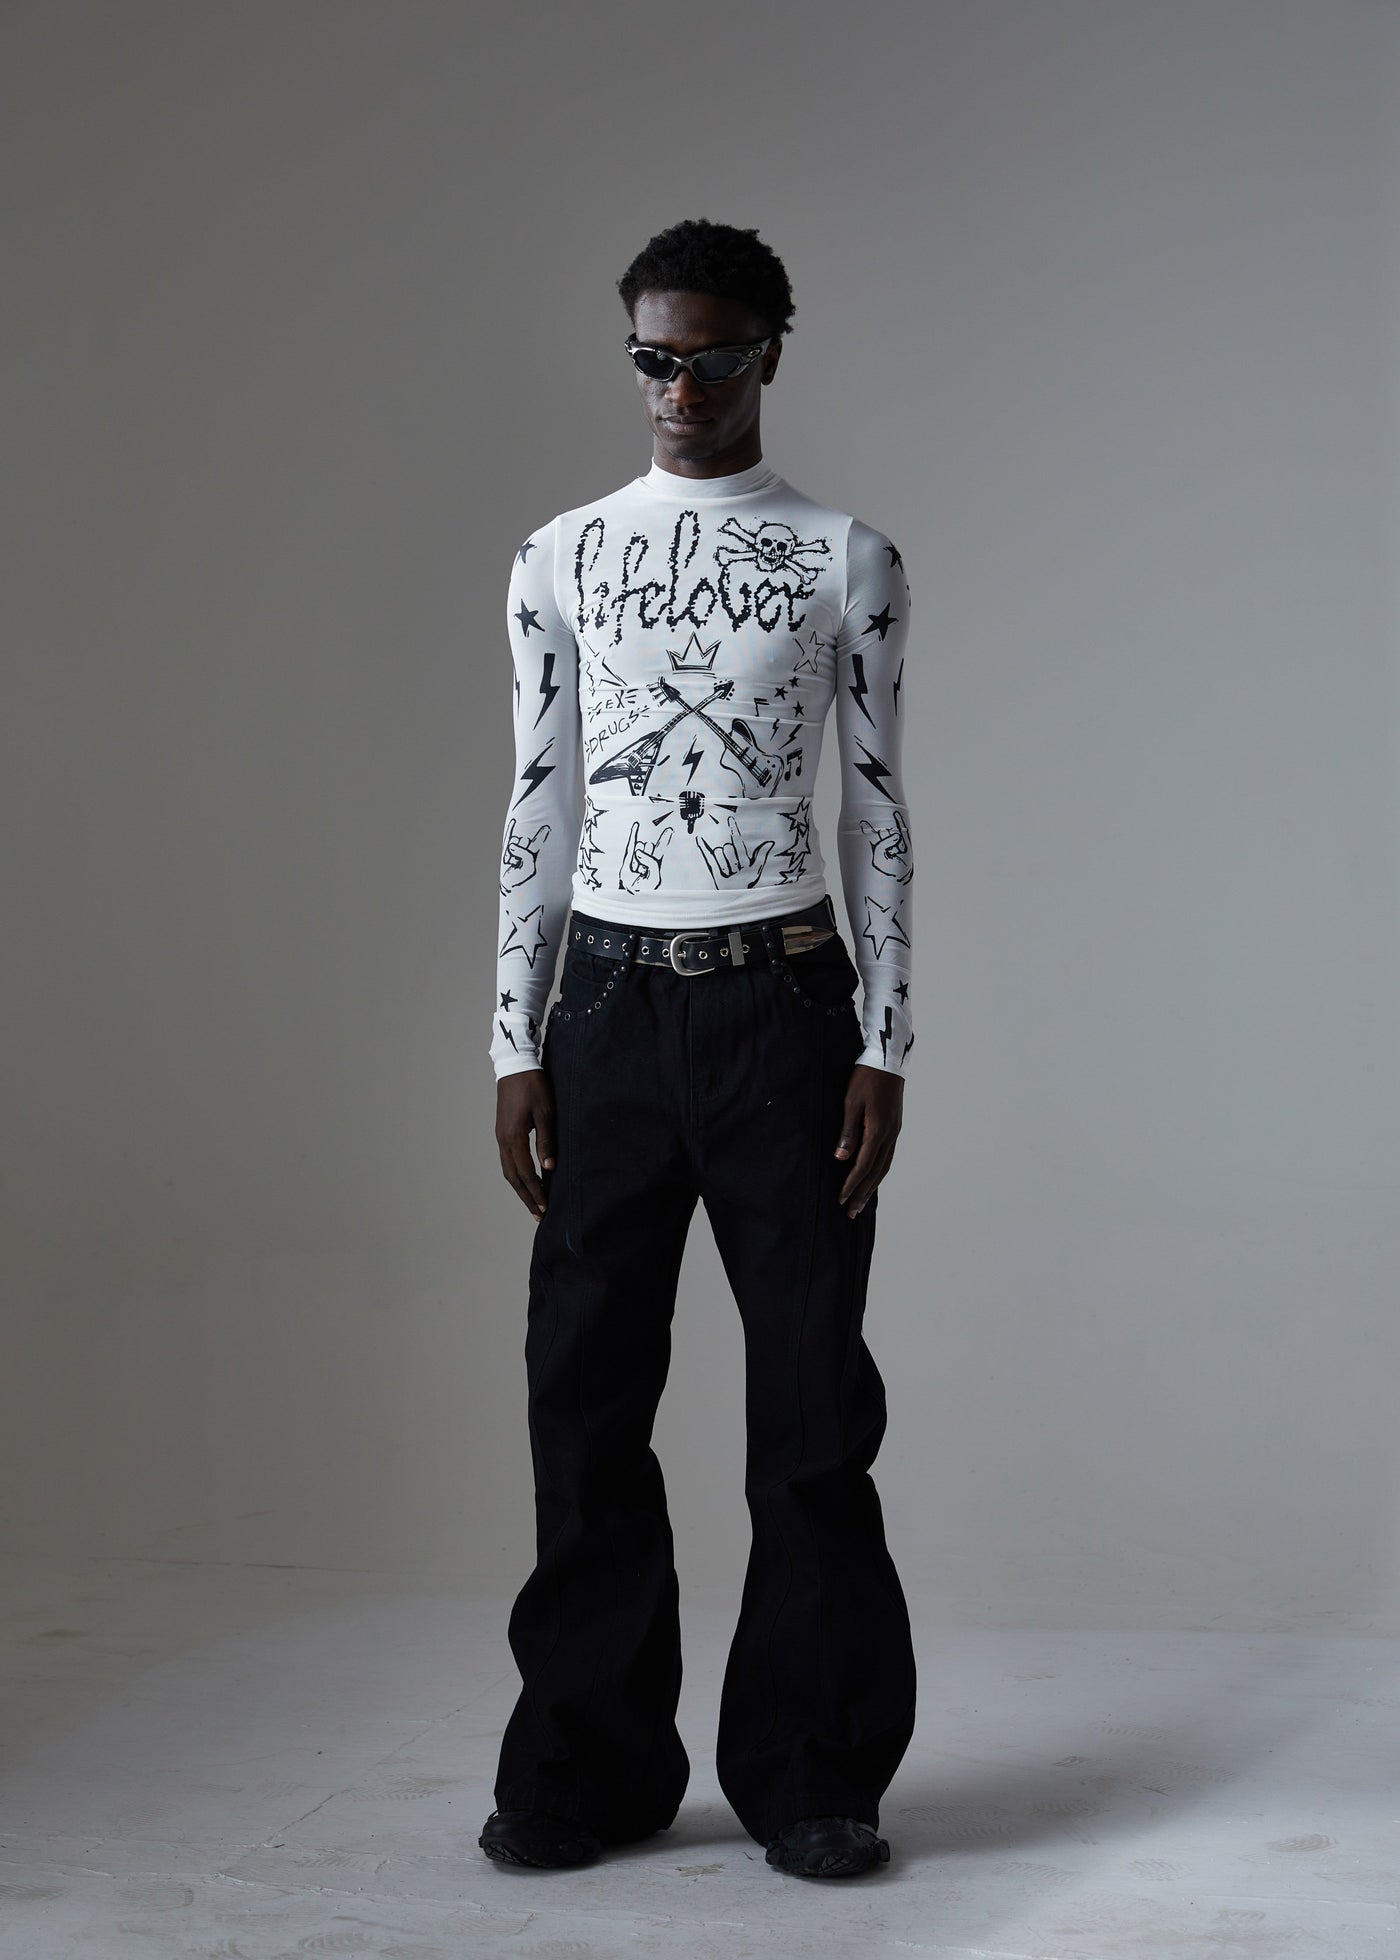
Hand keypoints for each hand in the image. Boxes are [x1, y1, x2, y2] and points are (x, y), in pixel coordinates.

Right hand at [496, 1069, 555, 1221]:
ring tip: (532, 1202)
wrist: (516, 1066)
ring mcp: (500, 1136)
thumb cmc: (533, 1086)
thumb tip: (549, 1168)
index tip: (545, 1208)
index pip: (525, 1173)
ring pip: (508, 1170)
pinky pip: (507, 1160)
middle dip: (526, 1197)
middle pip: (512, 1177)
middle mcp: (503, 1140)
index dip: (535, 1192)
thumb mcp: (545, 1112)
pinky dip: (516, 1175)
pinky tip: (525, 1179)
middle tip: (538, 1215)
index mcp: (514, 1137)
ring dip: (520, 1188)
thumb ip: (546, 1141)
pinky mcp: (502, 1131)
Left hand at [833, 1064, 903, 1216]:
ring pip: (884, 1167)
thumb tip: (841, 1158)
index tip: (840, 1200)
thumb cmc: (865, 1078)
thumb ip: (847, 1131)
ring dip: (872, 1187)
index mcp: (878, 1130)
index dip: (850, 1184)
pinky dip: (879, 1172)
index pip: (862, 1166)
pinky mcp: (894, 1128)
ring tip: (861, 1203)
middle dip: (862, 1194)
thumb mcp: (850, 1102)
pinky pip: (887, 1157)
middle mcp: (889, 1135)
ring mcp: (894, 1132)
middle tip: (851, 1213)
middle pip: (876, 1172)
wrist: (888, 1061)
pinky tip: (872, 1178)